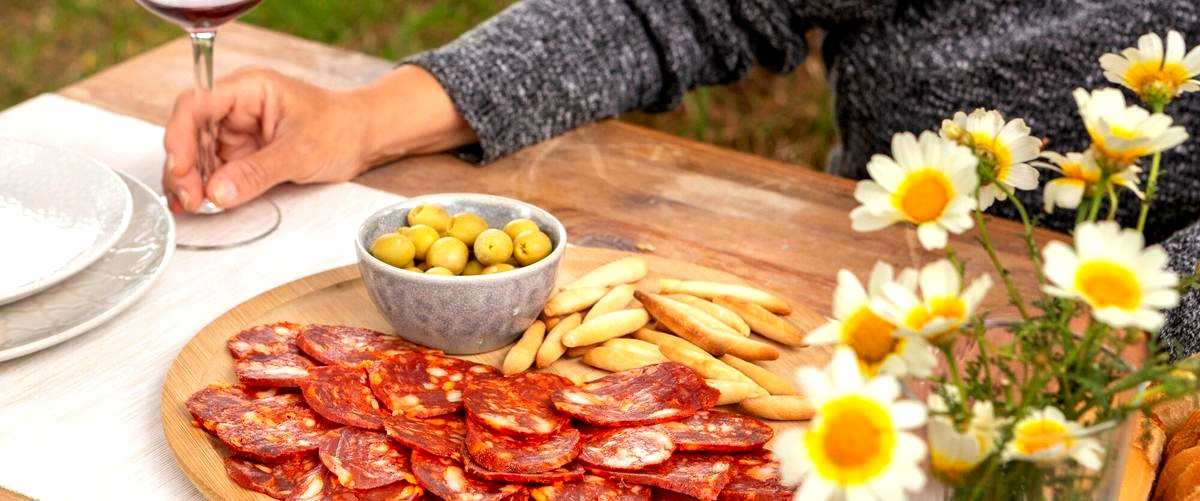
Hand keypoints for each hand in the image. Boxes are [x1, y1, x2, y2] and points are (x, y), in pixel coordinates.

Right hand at [163, 65, 474, 211]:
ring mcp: (236, 133)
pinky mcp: (242, 155)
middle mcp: (235, 108)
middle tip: (188, 199)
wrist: (363, 139)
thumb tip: (217, 194)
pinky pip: (214, 171)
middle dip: (184, 167)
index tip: (179, 168)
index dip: (180, 136)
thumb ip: (257, 172)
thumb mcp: (300, 152)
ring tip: (193, 207)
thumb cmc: (339, 129)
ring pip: (198, 156)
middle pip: (190, 133)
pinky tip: (199, 206)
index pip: (197, 104)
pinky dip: (205, 188)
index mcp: (247, 90)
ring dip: (191, 182)